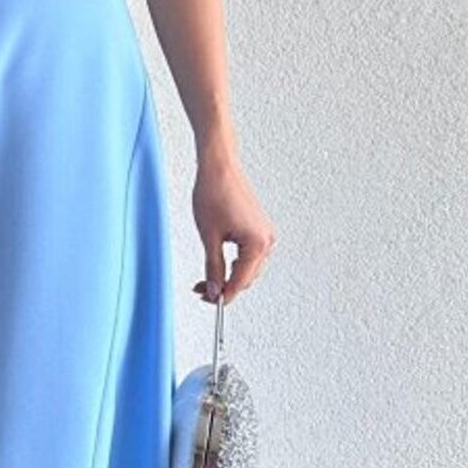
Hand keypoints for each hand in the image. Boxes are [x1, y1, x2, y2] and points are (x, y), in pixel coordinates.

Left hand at [190, 146, 275, 305]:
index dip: (224, 295)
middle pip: (247, 277)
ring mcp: (264, 233)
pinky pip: (249, 254)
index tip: (208, 301)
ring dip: (229, 275)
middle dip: (225, 285)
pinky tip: (219, 264)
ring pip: (248, 267)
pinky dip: (234, 262)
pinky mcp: (258, 228)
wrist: (219, 167)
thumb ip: (212, 268)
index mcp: (257, 243)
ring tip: (206, 278)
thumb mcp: (209, 236)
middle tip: (201, 290)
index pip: (241, 281)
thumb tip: (213, 290)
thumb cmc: (214, 193)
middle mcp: (266, 240)